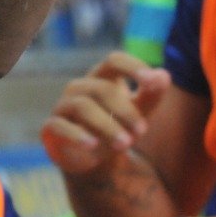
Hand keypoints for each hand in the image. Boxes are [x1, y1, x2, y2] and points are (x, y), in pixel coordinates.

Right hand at [40, 52, 169, 174]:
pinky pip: (60, 125)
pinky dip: (77, 135)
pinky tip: (93, 145)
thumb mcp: (138, 112)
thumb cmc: (116, 126)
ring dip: (107, 125)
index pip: (114, 61)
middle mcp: (80, 87)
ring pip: (82, 106)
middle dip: (125, 110)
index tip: (152, 81)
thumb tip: (163, 75)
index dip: (132, 67)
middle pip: (101, 88)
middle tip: (143, 131)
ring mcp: (64, 106)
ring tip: (126, 145)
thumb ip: (151, 95)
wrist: (91, 156)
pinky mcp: (52, 127)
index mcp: (102, 78)